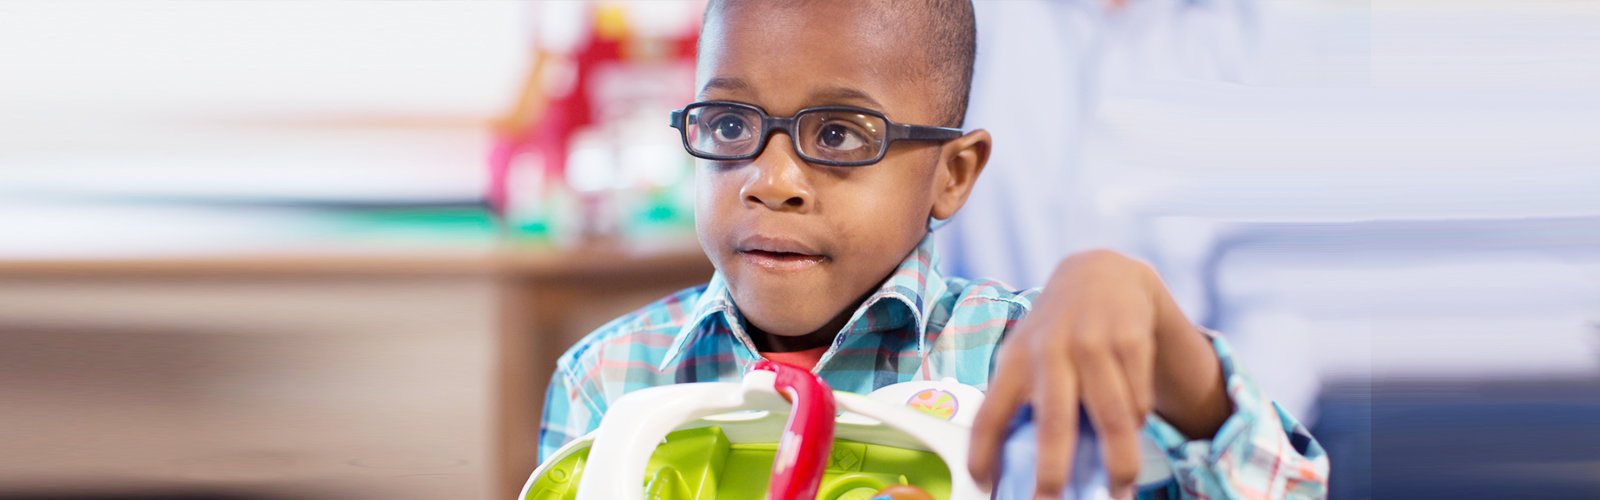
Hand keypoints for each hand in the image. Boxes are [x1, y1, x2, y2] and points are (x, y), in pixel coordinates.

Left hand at [967, 250, 1229, 498]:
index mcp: (1014, 361)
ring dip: (1118, 462)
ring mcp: (1091, 342)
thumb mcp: (1027, 356)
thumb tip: (1008, 471)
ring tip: (1119, 492)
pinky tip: (1134, 429)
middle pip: (1053, 421)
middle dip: (1053, 469)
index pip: (990, 413)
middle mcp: (1049, 350)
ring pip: (1110, 416)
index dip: (983, 453)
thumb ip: (1020, 403)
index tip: (983, 486)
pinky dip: (1138, 422)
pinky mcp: (1130, 339)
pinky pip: (1137, 399)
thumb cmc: (1056, 334)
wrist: (1101, 275)